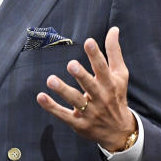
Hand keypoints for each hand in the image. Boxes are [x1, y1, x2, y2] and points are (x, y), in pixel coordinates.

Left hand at [36, 27, 137, 151]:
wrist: (119, 131)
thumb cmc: (116, 96)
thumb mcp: (120, 75)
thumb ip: (114, 52)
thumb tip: (113, 28)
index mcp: (110, 84)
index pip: (103, 68)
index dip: (96, 55)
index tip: (88, 42)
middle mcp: (100, 98)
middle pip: (90, 86)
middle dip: (81, 76)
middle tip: (71, 64)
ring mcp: (90, 112)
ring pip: (75, 101)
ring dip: (63, 91)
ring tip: (50, 80)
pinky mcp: (78, 123)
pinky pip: (63, 114)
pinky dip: (52, 107)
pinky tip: (40, 97)